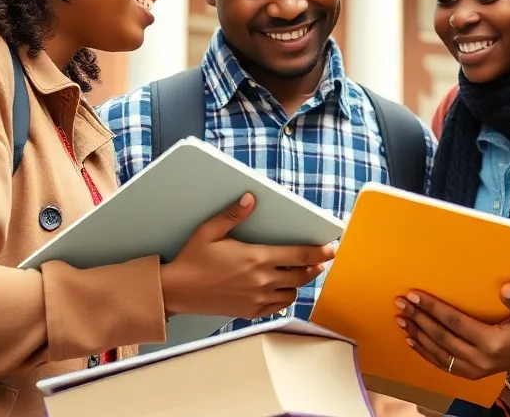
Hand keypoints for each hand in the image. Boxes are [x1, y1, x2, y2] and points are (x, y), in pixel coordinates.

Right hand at [160, 192, 336, 319]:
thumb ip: (233, 215)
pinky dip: (284, 298)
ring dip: (299, 282)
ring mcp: (257, 298)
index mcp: (256, 258)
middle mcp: (262, 280)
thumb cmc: (192, 259)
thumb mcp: (209, 231)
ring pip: (292, 292)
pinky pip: (277, 307)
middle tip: (322, 260)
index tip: (332, 248)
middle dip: (315, 266)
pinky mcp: (249, 311)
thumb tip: (250, 198)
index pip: (299, 255)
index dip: (320, 252)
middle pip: (301, 275)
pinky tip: (281, 290)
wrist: (177, 291)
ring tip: (300, 273)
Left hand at [394, 284, 509, 379]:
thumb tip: (505, 289)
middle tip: (400, 303)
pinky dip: (425, 352)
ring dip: (417, 334)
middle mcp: (481, 360)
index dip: (433, 308)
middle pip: (441, 337)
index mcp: (493, 343)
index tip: (415, 295)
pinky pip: (444, 364)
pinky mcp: (473, 373)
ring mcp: (475, 370)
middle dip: (418, 319)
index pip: (454, 323)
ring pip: (438, 352)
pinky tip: (412, 340)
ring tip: (400, 319)